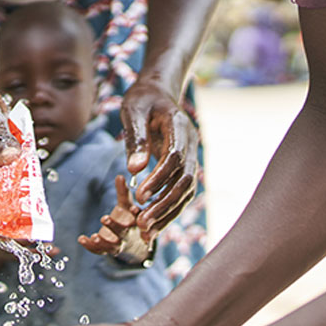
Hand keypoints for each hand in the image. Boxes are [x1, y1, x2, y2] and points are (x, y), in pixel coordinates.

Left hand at [78, 175, 142, 255]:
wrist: (133, 244)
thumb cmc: (129, 219)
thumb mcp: (127, 205)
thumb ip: (123, 192)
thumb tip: (120, 176)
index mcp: (135, 224)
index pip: (136, 219)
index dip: (135, 215)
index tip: (133, 209)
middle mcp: (127, 236)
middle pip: (122, 233)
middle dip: (114, 226)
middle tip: (104, 218)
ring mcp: (117, 245)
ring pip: (111, 245)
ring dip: (102, 242)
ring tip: (94, 237)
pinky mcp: (107, 250)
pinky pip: (99, 250)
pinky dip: (90, 246)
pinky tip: (81, 239)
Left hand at [120, 79, 199, 240]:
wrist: (158, 93)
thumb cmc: (142, 100)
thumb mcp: (132, 111)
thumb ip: (135, 139)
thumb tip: (134, 170)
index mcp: (179, 126)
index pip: (175, 157)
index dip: (159, 178)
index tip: (139, 195)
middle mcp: (192, 144)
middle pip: (184, 180)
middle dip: (164, 204)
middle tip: (142, 223)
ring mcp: (192, 156)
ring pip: (186, 191)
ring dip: (168, 213)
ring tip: (147, 232)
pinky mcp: (186, 167)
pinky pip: (181, 193)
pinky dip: (169, 211)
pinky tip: (153, 226)